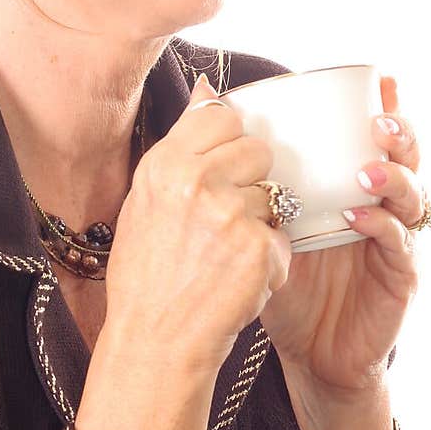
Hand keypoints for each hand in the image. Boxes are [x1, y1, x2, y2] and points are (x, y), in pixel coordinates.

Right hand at [103, 74, 291, 375]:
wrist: (155, 342)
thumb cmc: (148, 275)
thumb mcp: (147, 201)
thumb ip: (182, 145)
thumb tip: (209, 87)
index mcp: (164, 164)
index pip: (222, 118)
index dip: (230, 144)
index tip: (221, 172)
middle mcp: (196, 182)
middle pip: (258, 150)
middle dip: (252, 182)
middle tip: (224, 222)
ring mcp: (231, 215)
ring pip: (275, 196)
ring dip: (261, 225)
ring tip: (225, 258)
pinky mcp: (260, 248)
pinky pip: (283, 239)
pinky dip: (269, 262)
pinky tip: (237, 281)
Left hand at [259, 76, 424, 395]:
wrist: (308, 352)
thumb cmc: (288, 282)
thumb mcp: (262, 219)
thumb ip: (238, 160)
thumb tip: (203, 93)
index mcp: (354, 187)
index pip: (379, 139)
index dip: (388, 108)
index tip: (382, 81)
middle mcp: (383, 206)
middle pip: (408, 158)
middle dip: (400, 134)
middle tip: (377, 121)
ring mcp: (396, 241)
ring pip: (413, 197)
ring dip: (393, 178)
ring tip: (365, 171)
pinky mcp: (401, 277)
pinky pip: (400, 245)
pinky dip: (381, 227)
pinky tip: (357, 218)